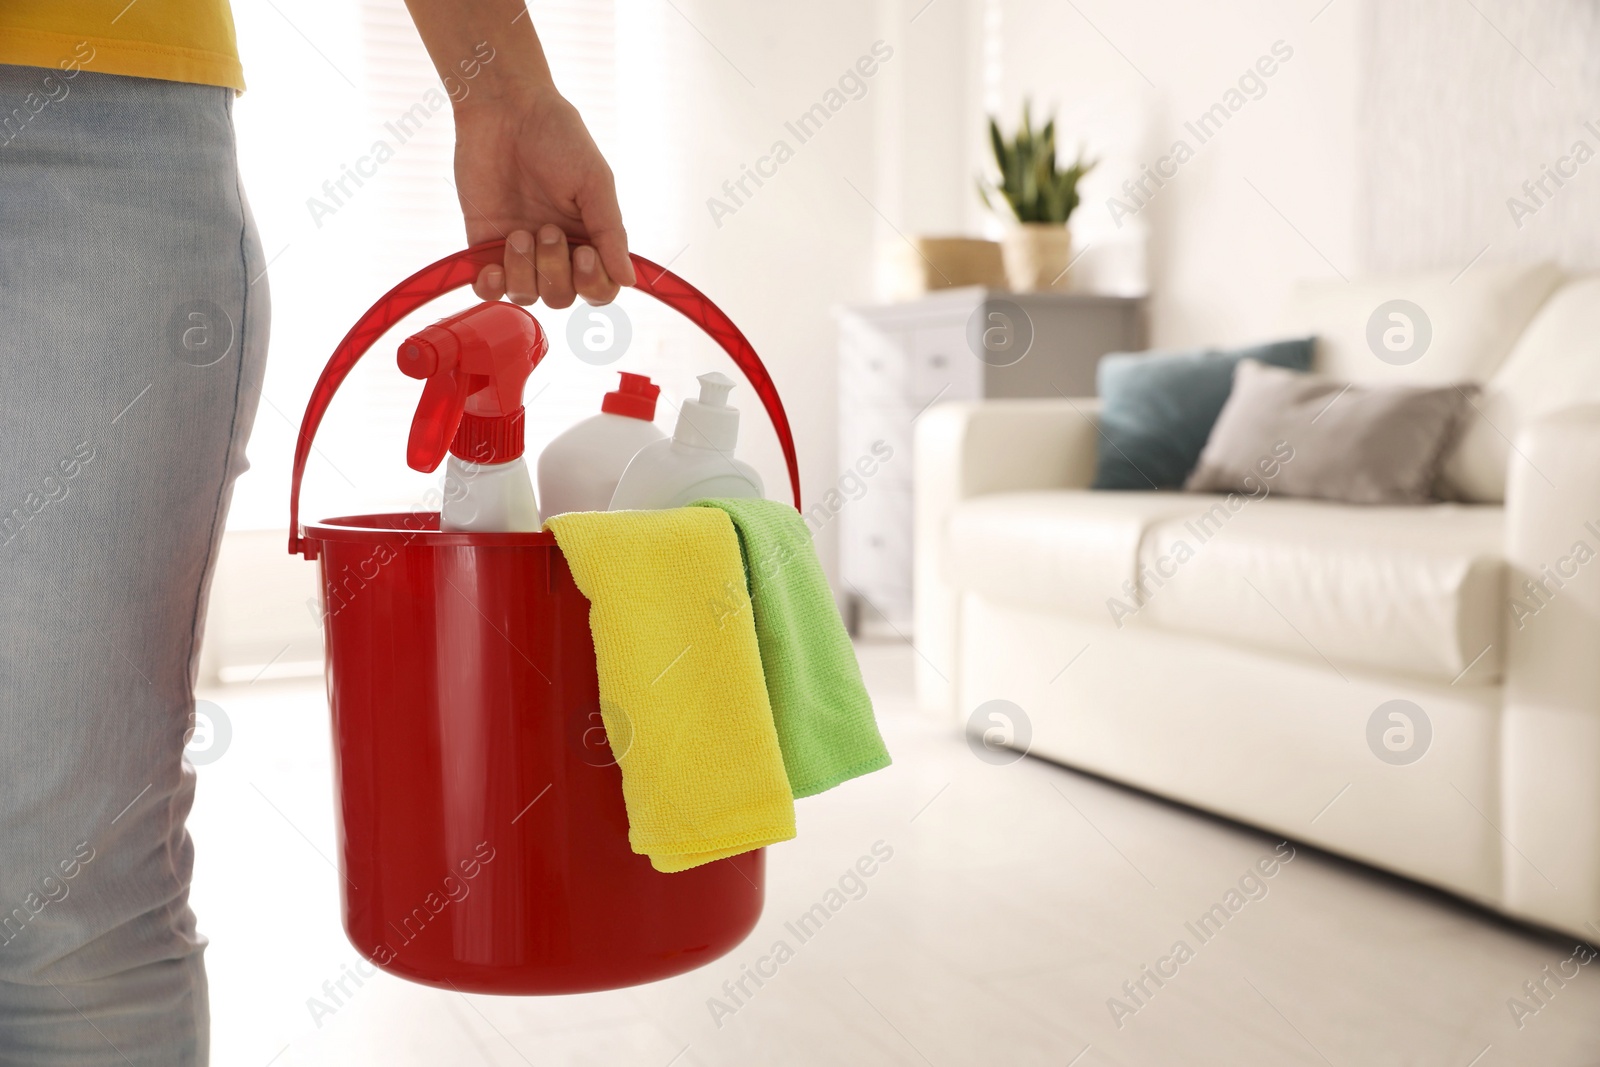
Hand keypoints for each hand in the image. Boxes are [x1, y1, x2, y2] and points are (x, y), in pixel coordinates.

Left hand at [451, 85, 634, 306]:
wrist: (506, 109)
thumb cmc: (558, 137)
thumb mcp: (595, 182)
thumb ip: (611, 233)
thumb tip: (629, 280)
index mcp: (590, 237)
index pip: (599, 288)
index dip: (593, 284)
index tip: (584, 253)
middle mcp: (556, 251)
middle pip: (561, 297)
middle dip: (554, 270)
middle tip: (547, 229)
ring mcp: (520, 251)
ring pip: (527, 296)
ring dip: (524, 271)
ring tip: (518, 232)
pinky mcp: (483, 245)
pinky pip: (489, 288)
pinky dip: (491, 287)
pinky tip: (492, 268)